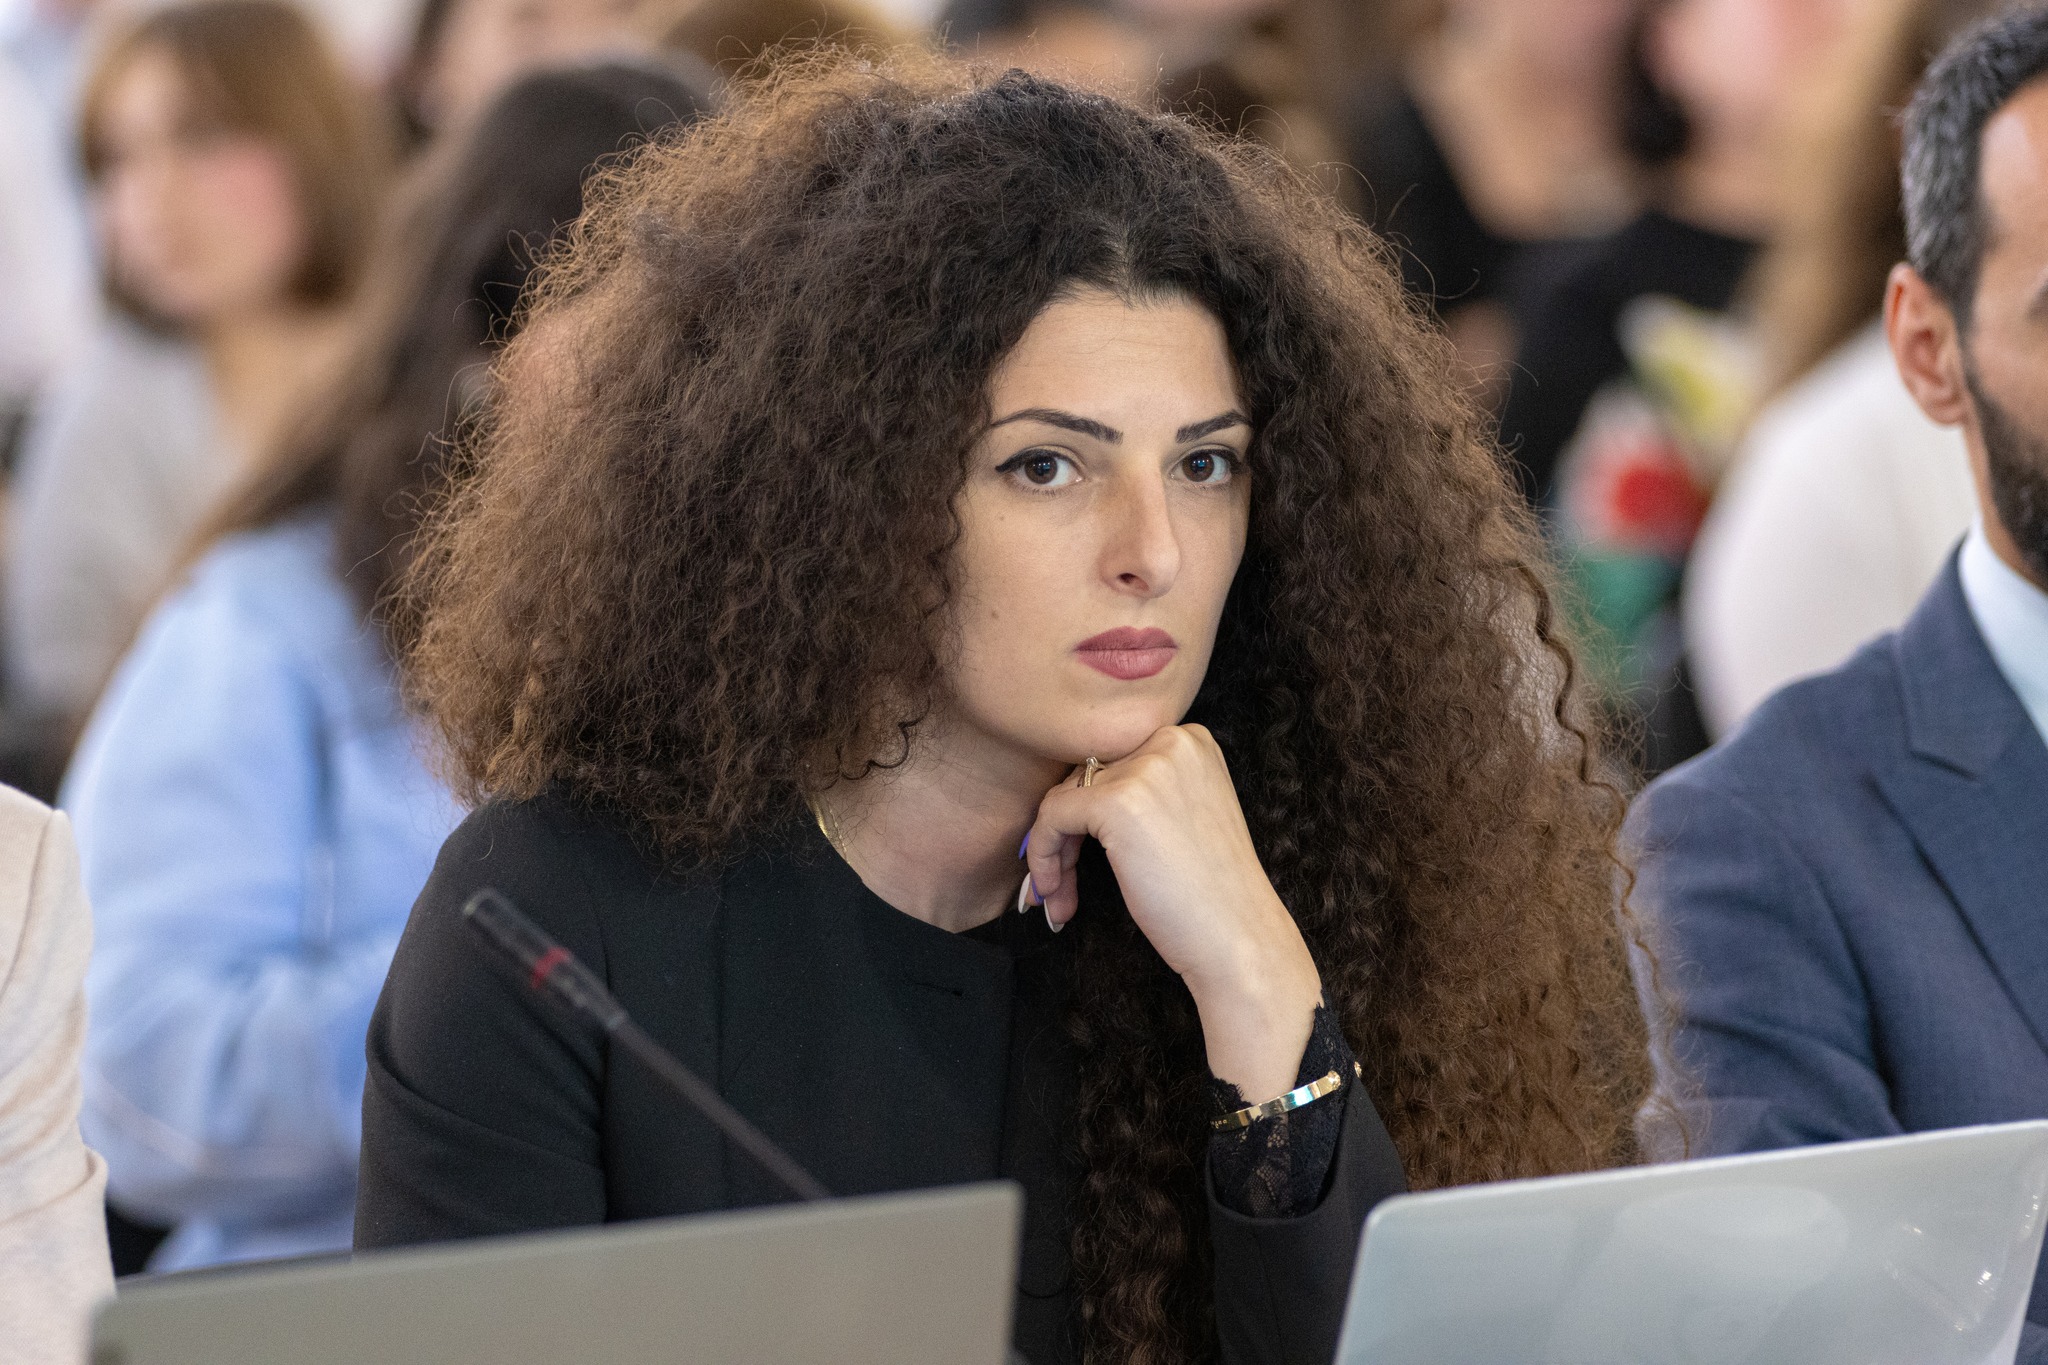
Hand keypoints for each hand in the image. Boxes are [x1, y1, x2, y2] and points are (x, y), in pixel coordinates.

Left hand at [1023, 724, 1323, 1101]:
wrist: (1239, 939)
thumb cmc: (1210, 894)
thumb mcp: (1181, 818)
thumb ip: (1141, 793)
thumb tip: (1067, 796)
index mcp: (1190, 740)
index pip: (1112, 763)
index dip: (1089, 814)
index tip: (1080, 861)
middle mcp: (1172, 741)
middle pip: (1086, 779)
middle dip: (1067, 837)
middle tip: (1061, 887)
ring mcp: (1147, 768)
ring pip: (1065, 798)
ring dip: (1053, 853)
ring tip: (1056, 899)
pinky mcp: (1119, 801)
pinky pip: (1052, 815)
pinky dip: (1043, 855)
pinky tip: (1054, 893)